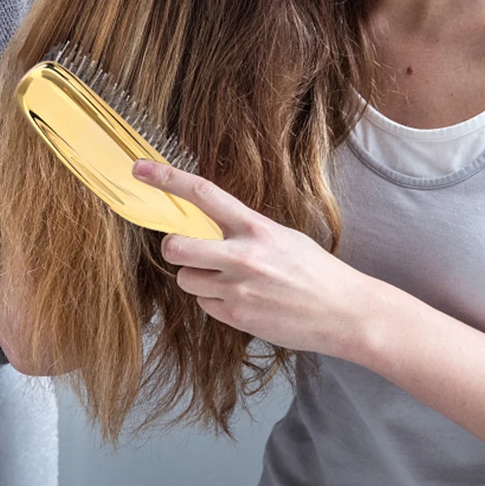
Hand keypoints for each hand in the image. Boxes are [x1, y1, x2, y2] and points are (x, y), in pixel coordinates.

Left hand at [132, 159, 366, 356]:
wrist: (344, 312)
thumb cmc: (315, 272)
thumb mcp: (282, 236)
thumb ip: (245, 230)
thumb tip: (209, 228)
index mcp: (255, 227)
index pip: (203, 194)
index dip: (167, 178)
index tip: (141, 169)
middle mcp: (242, 256)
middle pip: (175, 247)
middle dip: (174, 248)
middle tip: (187, 250)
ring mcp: (237, 288)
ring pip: (186, 280)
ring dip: (198, 279)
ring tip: (230, 281)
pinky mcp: (236, 316)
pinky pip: (204, 305)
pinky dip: (215, 302)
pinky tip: (244, 300)